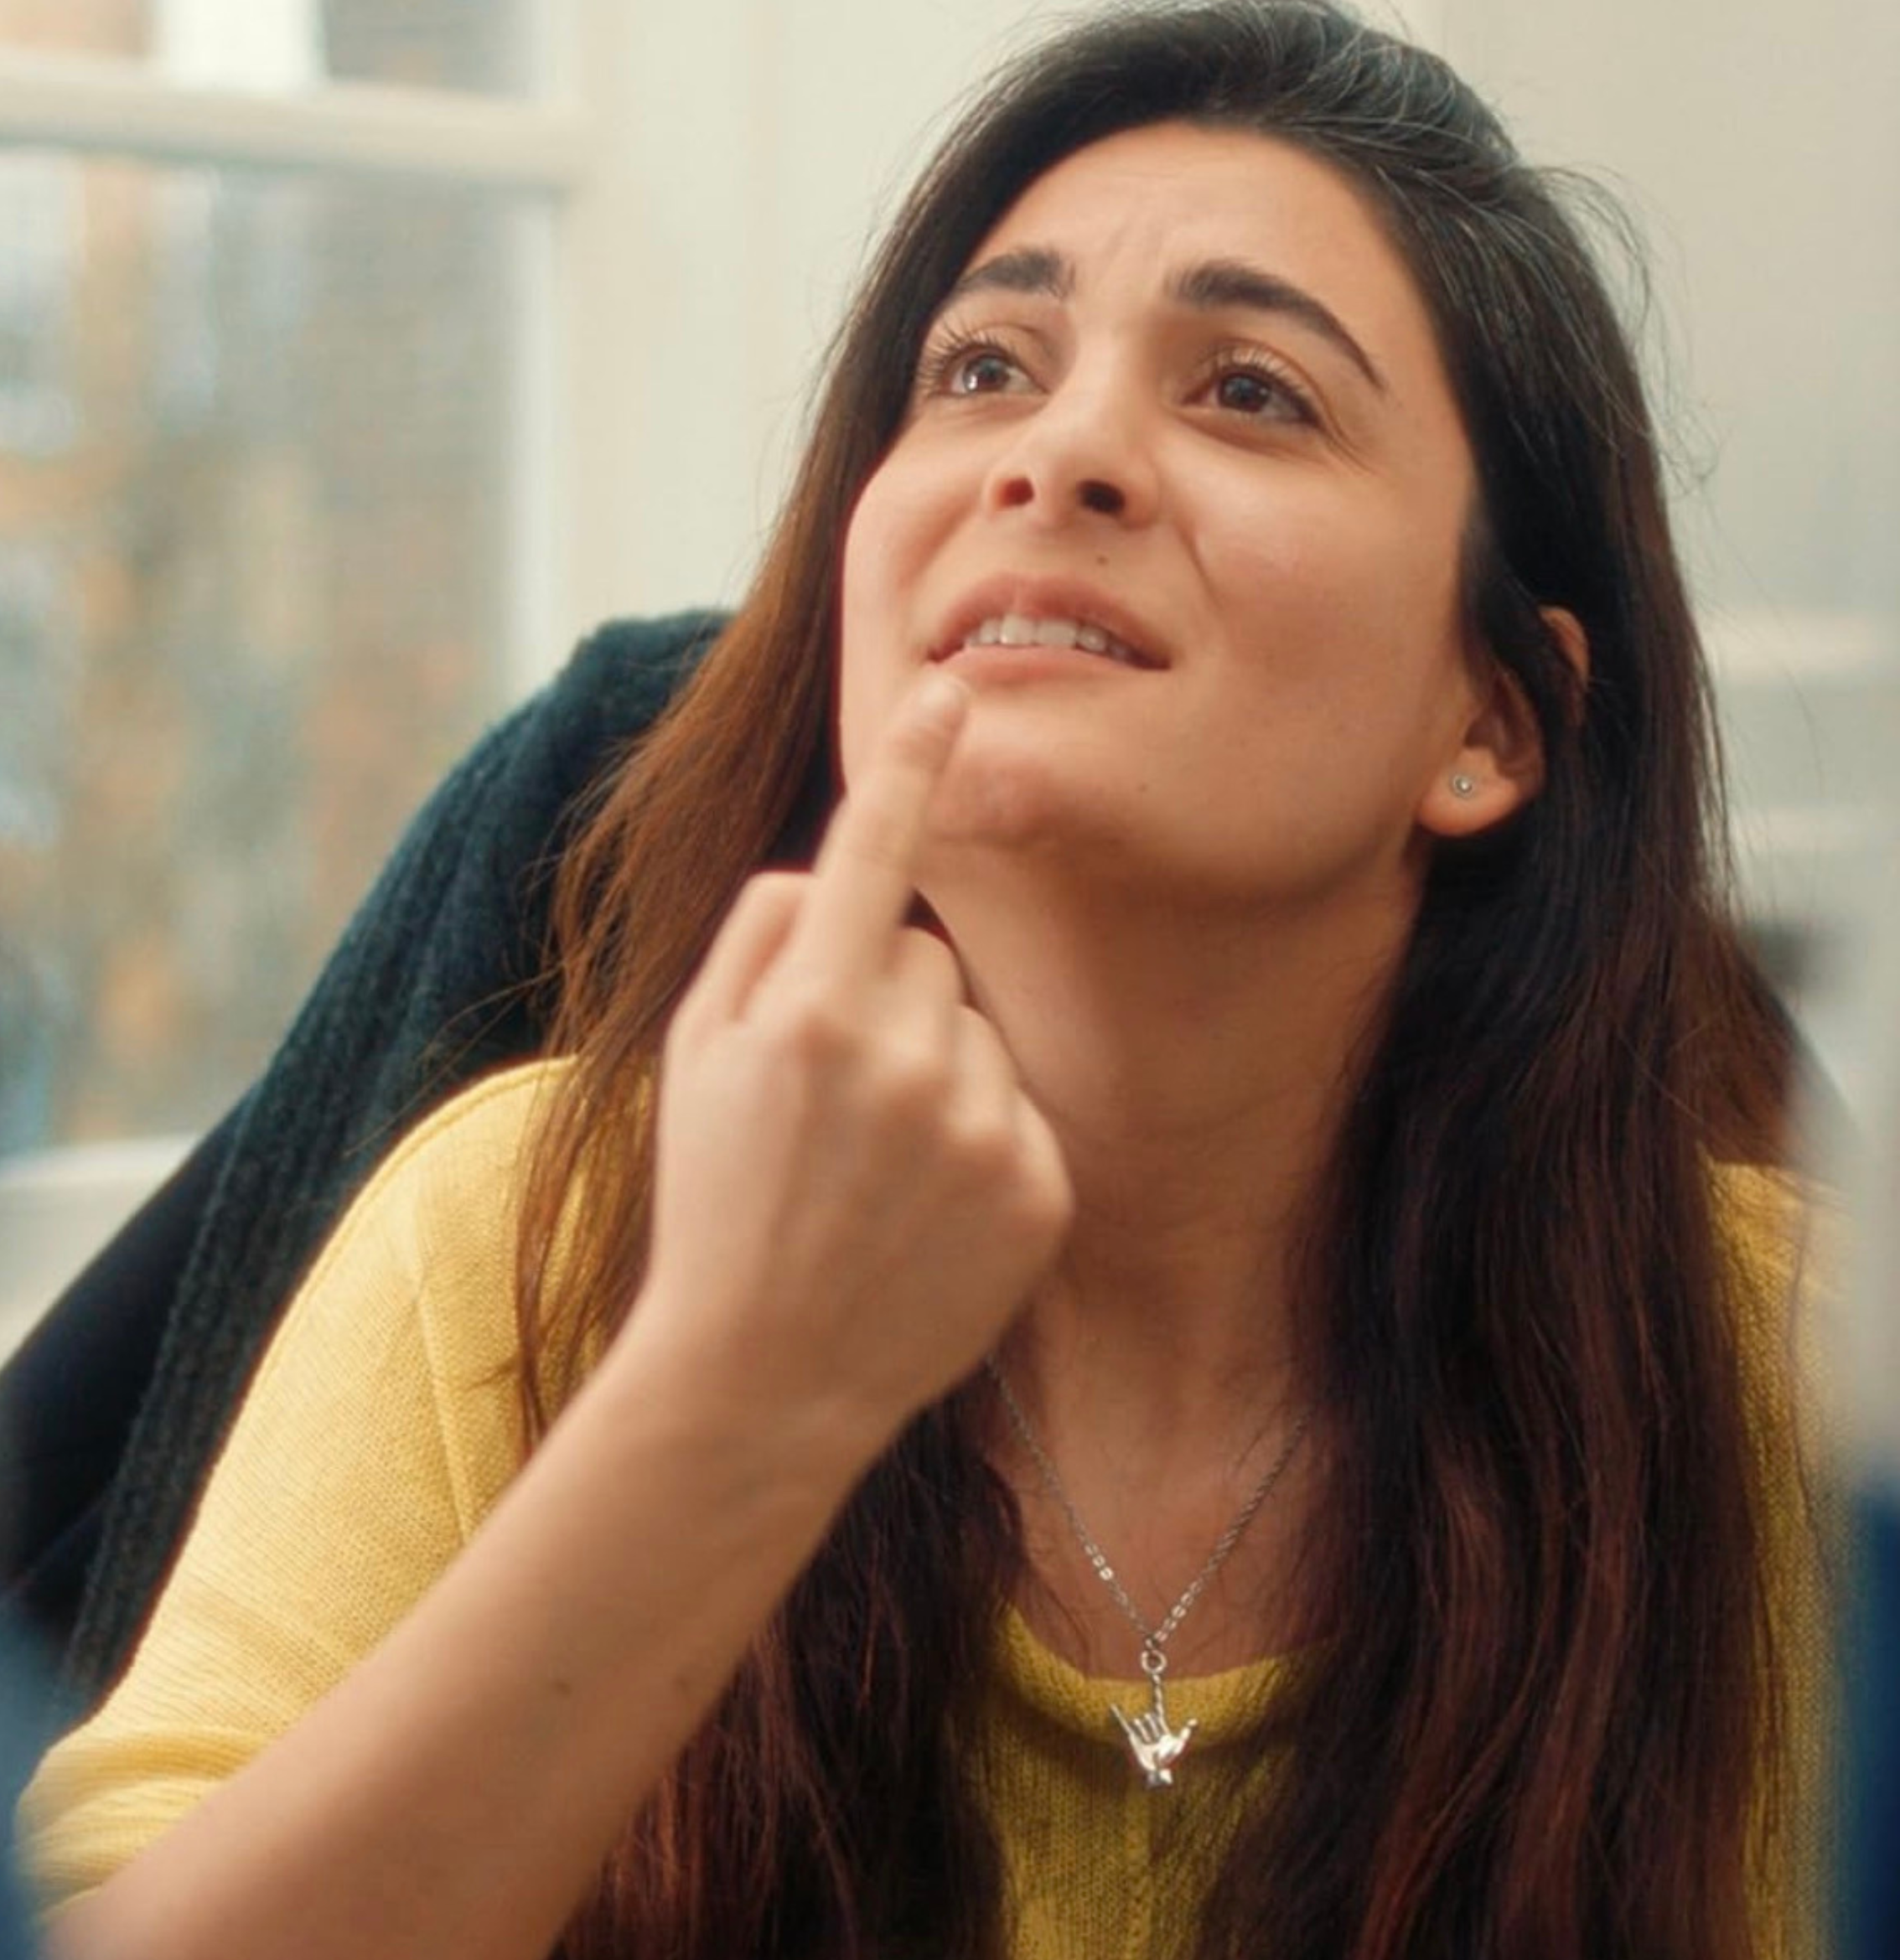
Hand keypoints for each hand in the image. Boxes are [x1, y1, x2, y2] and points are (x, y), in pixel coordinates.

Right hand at [632, 671, 1072, 1450]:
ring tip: (876, 1165)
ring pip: (976, 1028)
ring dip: (935, 1068)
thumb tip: (829, 869)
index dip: (914, 767)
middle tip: (830, 1099)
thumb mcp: (691, 1059)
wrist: (763, 1378)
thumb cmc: (714, 1202)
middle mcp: (905, 1058)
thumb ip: (758, 940)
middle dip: (881, 998)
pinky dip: (980, 1139)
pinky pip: (1017, 1107)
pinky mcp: (1039, 1190)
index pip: (874, 855)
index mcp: (810, 1012)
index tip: (954, 691)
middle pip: (926, 954)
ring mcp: (980, 1128)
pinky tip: (924, 1208)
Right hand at [1109, 1693, 1197, 1787]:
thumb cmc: (1170, 1761)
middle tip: (1156, 1742)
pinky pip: (1124, 1725)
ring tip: (1149, 1745)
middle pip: (1150, 1717)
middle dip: (1153, 1727)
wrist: (1157, 1773)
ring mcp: (1141, 1733)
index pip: (1158, 1705)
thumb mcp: (1180, 1745)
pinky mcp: (1132, 1739)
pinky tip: (1113, 1706)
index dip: (1156, 1691)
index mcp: (1163, 1728)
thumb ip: (1186, 1732)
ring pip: (1140, 1723)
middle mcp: (1150, 1728)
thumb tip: (1195, 1720)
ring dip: (1145, 1733)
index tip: (1154, 1677)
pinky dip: (1118, 1716)